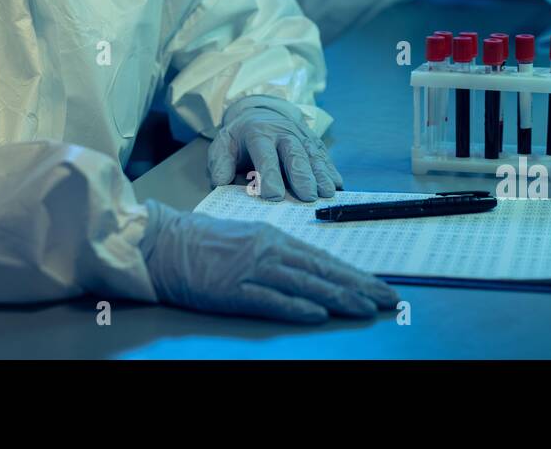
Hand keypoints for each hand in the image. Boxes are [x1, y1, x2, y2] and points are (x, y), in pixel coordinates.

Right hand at [140, 200, 399, 322]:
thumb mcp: (246, 239)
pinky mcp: (232, 290)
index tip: (378, 284)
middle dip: (358, 284)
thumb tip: (310, 271)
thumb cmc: (202, 241)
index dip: (353, 272)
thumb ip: (277, 253)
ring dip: (339, 296)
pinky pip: (270, 299)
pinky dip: (296, 306)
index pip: (322, 258)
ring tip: (366, 307)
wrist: (163, 241)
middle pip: (322, 270)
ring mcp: (251, 269)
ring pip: (304, 283)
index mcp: (273, 237)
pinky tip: (318, 314)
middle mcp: (268, 250)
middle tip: (388, 297)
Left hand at [207, 96, 341, 200]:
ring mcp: (300, 134)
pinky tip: (337, 185)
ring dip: (321, 174)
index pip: (265, 154)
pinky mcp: (312, 140)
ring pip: (312, 154)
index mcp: (258, 133)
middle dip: (302, 175)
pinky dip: (331, 170)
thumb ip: (220, 163)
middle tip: (308, 197)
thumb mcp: (223, 145)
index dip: (269, 175)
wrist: (259, 114)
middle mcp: (282, 131)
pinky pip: (323, 155)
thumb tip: (220, 181)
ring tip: (327, 194)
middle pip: (294, 153)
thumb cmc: (239, 138)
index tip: (273, 196)